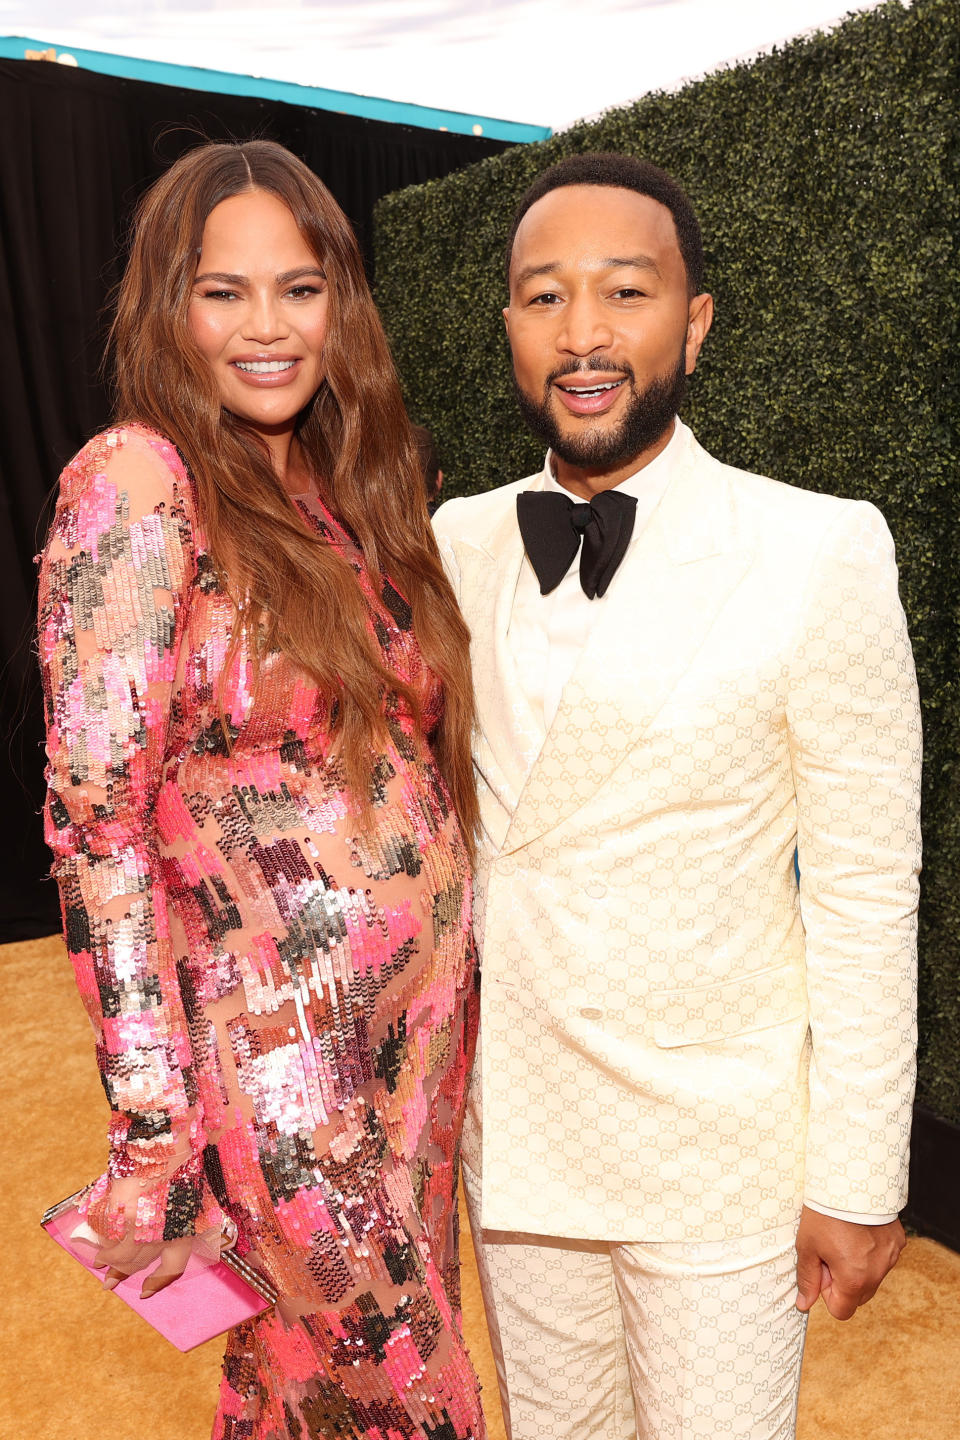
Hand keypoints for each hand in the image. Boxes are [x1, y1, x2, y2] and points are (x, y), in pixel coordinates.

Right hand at [89, 1171, 192, 1298]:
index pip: (172, 1268)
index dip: (157, 1283)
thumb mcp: (188, 1195)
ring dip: (105, 1259)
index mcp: (184, 1229)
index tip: (144, 1293)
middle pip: (137, 1262)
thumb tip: (154, 1237)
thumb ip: (176, 1219)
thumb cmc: (180, 1162)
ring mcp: (138, 1226)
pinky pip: (105, 1234)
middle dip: (122, 1273)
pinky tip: (94, 1241)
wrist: (165, 1139)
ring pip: (117, 1252)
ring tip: (99, 1263)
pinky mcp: (118, 1214)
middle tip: (109, 1281)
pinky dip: (99, 1238)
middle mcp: (161, 1233)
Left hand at [795, 1207, 904, 1319]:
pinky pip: (883, 1258)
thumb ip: (807, 1279)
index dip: (827, 1293)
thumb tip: (803, 1304)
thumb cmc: (824, 1212)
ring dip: (858, 1267)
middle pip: (858, 1296)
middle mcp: (878, 1272)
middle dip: (843, 1281)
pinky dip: (871, 1251)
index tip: (822, 1269)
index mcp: (854, 1279)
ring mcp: (890, 1257)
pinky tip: (858, 1230)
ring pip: (872, 1277)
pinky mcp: (898, 1241)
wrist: (849, 1179)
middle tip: (830, 1252)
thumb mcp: (807, 1246)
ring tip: (844, 1238)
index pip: (842, 1310)